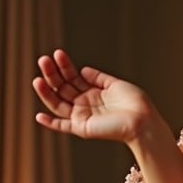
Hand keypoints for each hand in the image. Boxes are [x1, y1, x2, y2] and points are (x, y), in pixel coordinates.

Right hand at [32, 49, 157, 142]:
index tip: (58, 54)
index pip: (72, 77)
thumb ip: (99, 78)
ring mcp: (82, 116)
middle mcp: (85, 104)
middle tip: (44, 60)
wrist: (143, 120)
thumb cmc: (135, 104)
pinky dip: (51, 123)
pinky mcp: (83, 128)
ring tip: (38, 78)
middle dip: (52, 74)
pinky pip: (63, 127)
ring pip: (58, 103)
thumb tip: (83, 69)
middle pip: (62, 88)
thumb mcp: (116, 84)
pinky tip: (39, 116)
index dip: (64, 66)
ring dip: (47, 92)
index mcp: (93, 93)